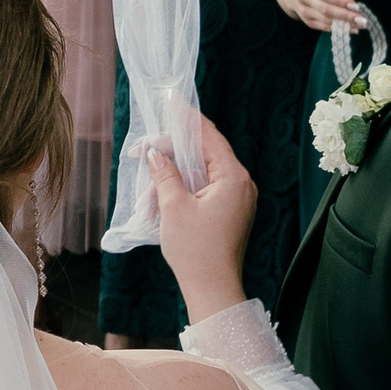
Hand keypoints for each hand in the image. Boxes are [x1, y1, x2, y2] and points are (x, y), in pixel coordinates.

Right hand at [147, 112, 257, 320]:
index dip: (187, 118)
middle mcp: (242, 184)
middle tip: (147, 147)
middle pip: (206, 153)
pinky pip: (208, 188)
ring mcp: (239, 199)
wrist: (213, 290)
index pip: (209, 136)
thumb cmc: (195, 251)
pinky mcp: (232, 212)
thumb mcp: (173, 206)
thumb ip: (164, 173)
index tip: (172, 100)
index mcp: (234, 178)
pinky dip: (186, 187)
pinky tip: (164, 192)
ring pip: (204, 172)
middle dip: (174, 151)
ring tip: (150, 181)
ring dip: (177, 173)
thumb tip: (154, 151)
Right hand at [283, 0, 364, 30]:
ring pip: (326, 20)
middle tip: (364, 20)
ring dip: (344, 24)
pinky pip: (324, 27)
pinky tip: (353, 28)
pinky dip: (339, 29)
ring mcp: (303, 11)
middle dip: (346, 16)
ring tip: (362, 25)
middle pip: (326, 9)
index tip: (356, 5)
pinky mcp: (307, 20)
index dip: (340, 0)